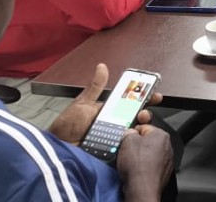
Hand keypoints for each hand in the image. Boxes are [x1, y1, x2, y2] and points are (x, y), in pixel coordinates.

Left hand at [48, 64, 162, 144]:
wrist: (59, 147)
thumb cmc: (68, 124)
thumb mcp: (83, 102)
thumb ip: (95, 87)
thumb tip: (102, 66)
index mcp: (109, 110)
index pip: (131, 103)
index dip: (145, 98)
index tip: (155, 95)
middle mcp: (114, 123)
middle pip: (136, 117)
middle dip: (145, 113)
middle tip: (145, 112)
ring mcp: (114, 137)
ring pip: (135, 132)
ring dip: (140, 128)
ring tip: (138, 125)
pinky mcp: (113, 150)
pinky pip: (127, 146)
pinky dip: (133, 143)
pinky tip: (134, 139)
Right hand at [117, 125, 173, 199]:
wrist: (142, 188)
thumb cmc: (138, 166)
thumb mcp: (127, 141)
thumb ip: (129, 133)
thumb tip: (130, 133)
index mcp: (161, 135)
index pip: (145, 127)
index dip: (133, 131)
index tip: (127, 137)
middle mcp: (167, 147)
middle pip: (148, 141)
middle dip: (137, 145)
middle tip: (127, 150)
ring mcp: (167, 161)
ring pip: (149, 154)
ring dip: (140, 157)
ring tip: (131, 162)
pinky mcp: (163, 173)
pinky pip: (151, 166)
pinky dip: (144, 167)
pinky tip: (137, 170)